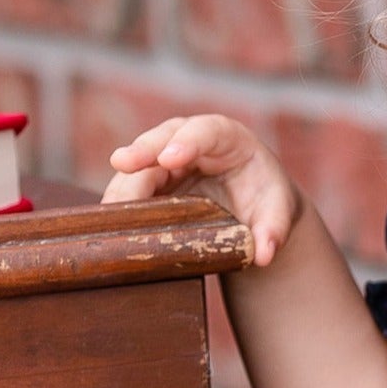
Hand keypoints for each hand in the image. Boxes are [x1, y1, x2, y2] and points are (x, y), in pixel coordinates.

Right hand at [102, 114, 301, 265]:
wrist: (252, 205)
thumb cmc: (265, 199)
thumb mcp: (277, 212)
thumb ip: (274, 230)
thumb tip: (263, 255)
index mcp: (227, 138)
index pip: (205, 132)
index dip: (186, 141)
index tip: (169, 159)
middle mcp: (190, 141)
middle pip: (161, 140)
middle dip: (142, 152)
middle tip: (122, 164)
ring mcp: (166, 158)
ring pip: (139, 165)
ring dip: (123, 183)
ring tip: (110, 207)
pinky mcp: (152, 179)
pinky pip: (131, 188)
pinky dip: (120, 204)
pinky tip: (109, 223)